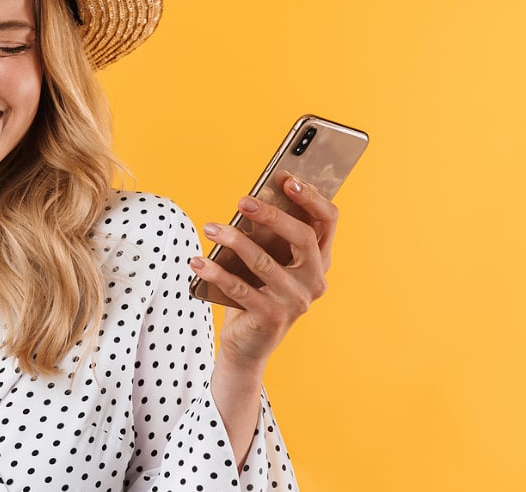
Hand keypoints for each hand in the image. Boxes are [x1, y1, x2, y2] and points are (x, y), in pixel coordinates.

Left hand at [190, 174, 338, 371]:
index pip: (327, 222)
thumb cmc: (256, 292)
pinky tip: (197, 261)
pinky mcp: (271, 317)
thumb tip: (250, 204)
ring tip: (210, 228)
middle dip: (272, 214)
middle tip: (243, 200)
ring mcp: (296, 301)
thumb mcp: (267, 262)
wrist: (247, 344)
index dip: (311, 198)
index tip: (287, 180)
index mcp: (319, 261)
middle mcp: (315, 281)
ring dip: (234, 240)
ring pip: (265, 262)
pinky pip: (240, 288)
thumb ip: (267, 237)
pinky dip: (215, 272)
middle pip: (302, 237)